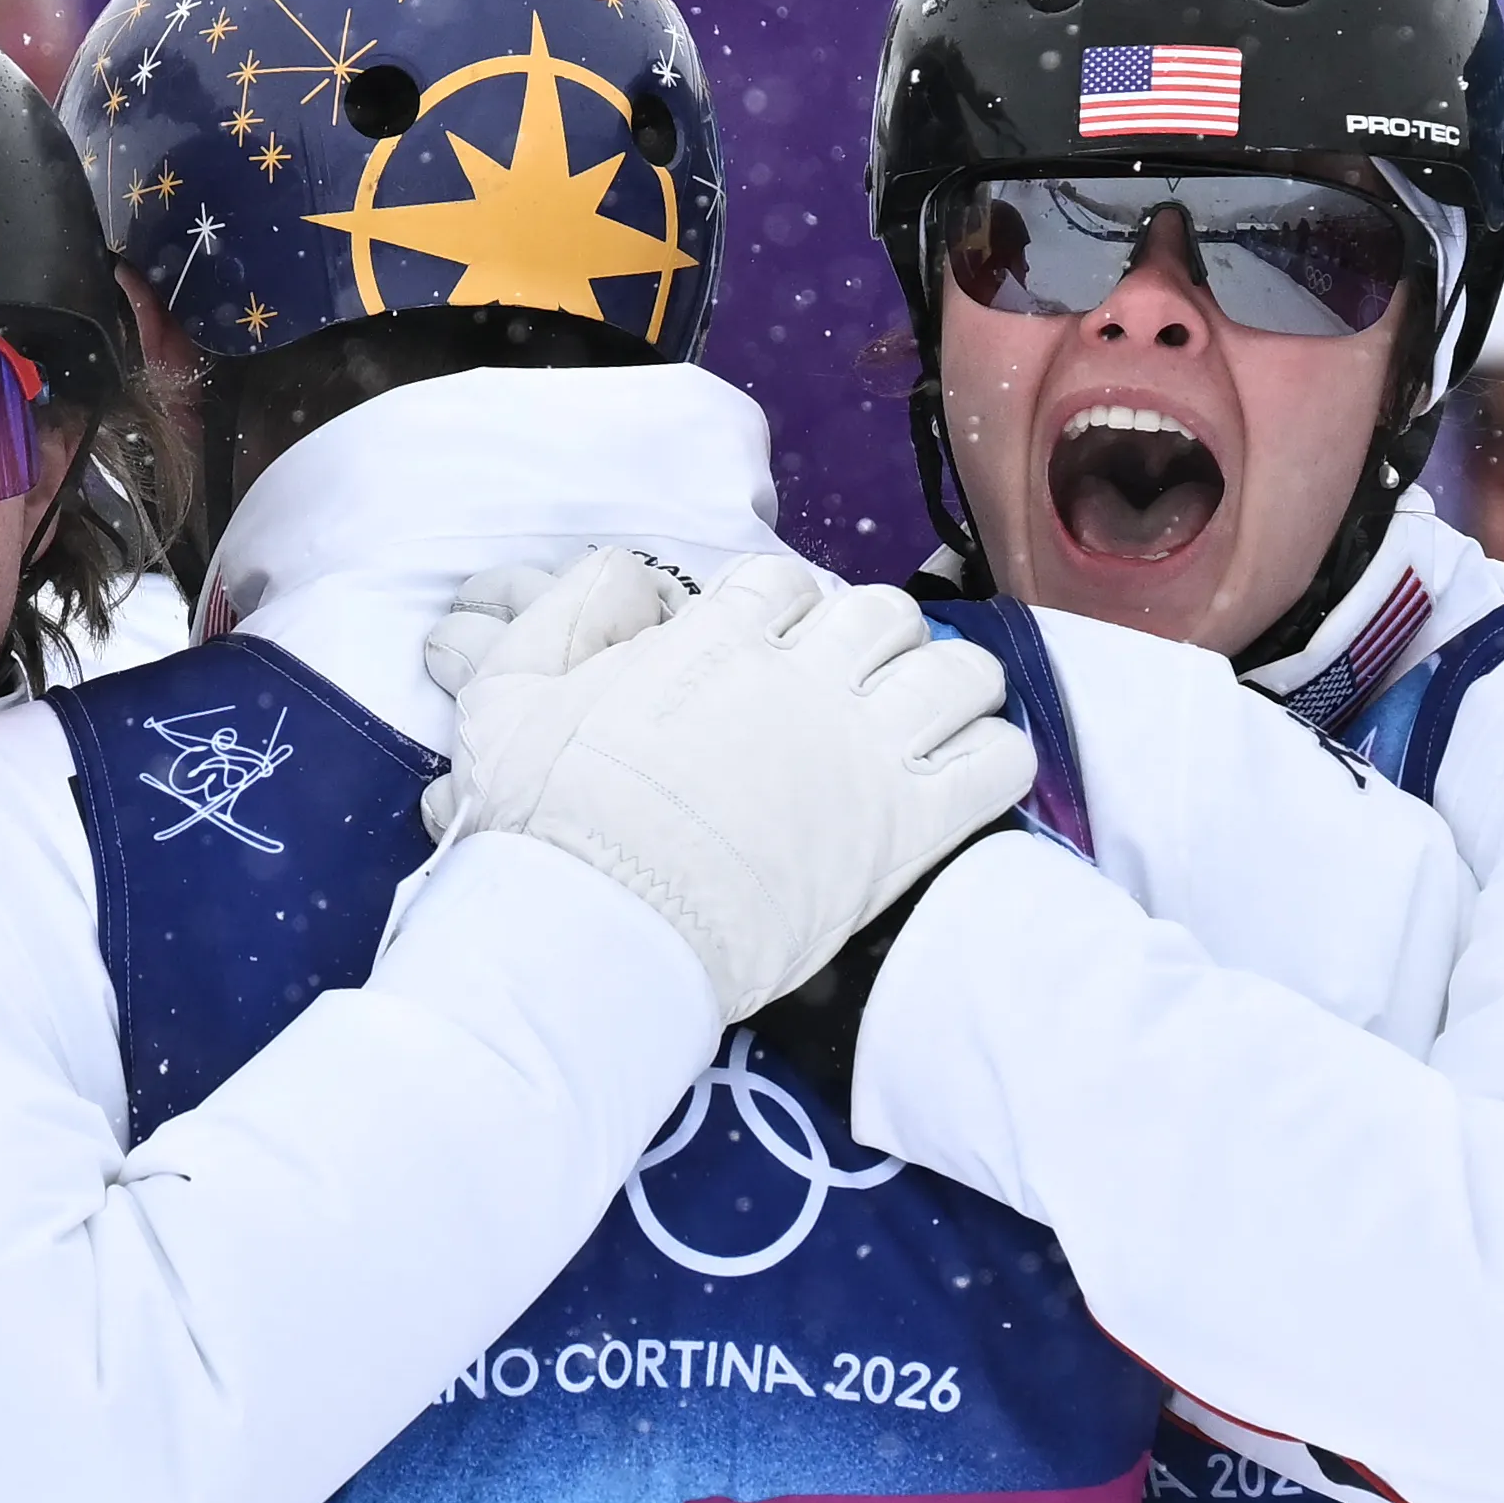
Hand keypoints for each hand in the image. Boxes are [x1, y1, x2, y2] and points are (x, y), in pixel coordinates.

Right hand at [421, 555, 1033, 1022]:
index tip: (774, 650)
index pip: (782, 584)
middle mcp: (805, 677)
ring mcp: (865, 750)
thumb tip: (621, 571)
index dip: (784, 612)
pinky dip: (994, 758)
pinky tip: (968, 774)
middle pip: (883, 614)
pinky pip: (996, 764)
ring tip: (930, 719)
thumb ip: (562, 614)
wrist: (601, 931)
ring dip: (950, 688)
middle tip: (853, 685)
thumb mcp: (506, 697)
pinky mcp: (907, 828)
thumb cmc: (546, 824)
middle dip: (873, 640)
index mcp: (717, 640)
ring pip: (958, 673)